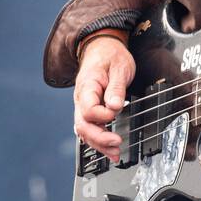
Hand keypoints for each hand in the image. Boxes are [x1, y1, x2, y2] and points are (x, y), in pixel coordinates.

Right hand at [73, 36, 135, 163]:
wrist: (102, 47)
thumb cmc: (111, 55)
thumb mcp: (119, 67)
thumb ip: (116, 88)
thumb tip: (114, 107)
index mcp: (87, 86)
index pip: (88, 109)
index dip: (102, 116)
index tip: (117, 112)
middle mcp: (81, 98)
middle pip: (83, 125)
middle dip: (99, 138)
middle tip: (117, 144)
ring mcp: (84, 105)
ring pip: (85, 130)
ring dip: (99, 144)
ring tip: (115, 153)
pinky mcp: (89, 109)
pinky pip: (90, 127)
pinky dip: (98, 140)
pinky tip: (108, 149)